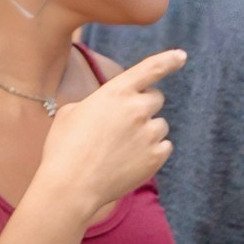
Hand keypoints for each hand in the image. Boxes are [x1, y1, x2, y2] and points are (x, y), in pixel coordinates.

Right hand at [37, 50, 184, 222]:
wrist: (70, 187)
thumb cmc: (63, 150)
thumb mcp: (70, 113)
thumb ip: (95, 102)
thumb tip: (105, 107)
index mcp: (116, 92)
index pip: (150, 68)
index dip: (168, 60)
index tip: (181, 56)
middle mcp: (137, 108)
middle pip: (156, 98)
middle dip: (144, 107)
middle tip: (125, 125)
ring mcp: (149, 133)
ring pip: (160, 125)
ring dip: (146, 132)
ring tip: (121, 150)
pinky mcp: (156, 156)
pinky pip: (164, 147)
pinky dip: (151, 153)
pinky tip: (129, 162)